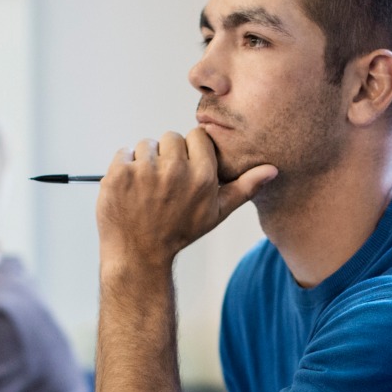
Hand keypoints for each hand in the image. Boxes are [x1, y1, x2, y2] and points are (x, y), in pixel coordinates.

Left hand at [97, 128, 276, 269]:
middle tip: (164, 185)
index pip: (197, 136)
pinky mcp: (119, 173)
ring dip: (145, 162)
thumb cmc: (179, 232)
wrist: (139, 255)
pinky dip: (124, 167)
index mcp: (202, 177)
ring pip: (147, 144)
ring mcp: (145, 171)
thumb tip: (272, 170)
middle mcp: (175, 171)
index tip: (185, 172)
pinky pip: (124, 152)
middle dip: (167, 156)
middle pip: (171, 137)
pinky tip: (130, 190)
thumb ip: (244, 188)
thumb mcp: (216, 212)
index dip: (191, 152)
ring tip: (146, 190)